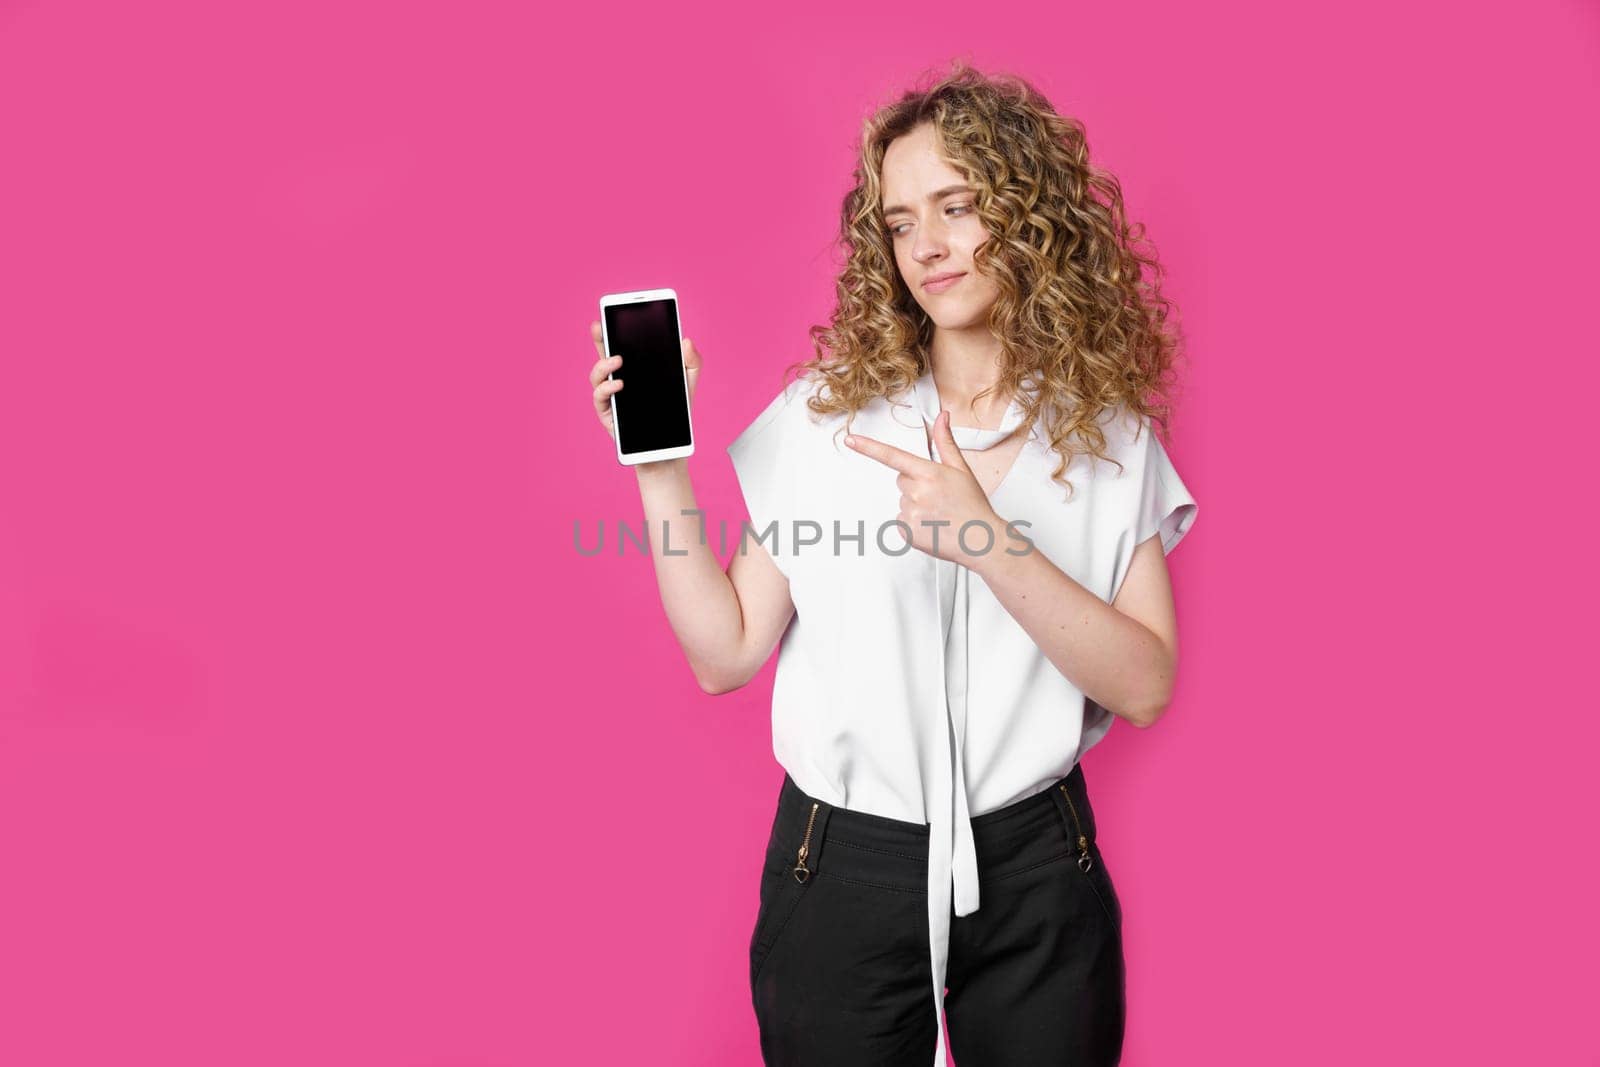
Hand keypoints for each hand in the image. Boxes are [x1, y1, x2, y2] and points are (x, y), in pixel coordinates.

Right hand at [588, 321, 702, 442]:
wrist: (670, 444)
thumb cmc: (675, 412)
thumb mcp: (688, 383)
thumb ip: (692, 362)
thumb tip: (686, 341)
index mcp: (635, 368)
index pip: (622, 344)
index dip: (614, 329)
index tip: (613, 313)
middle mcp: (618, 379)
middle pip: (604, 354)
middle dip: (599, 338)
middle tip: (599, 326)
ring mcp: (611, 396)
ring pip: (597, 375)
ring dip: (603, 364)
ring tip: (617, 360)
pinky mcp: (608, 414)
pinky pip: (600, 397)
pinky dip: (607, 388)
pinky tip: (619, 384)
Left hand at [844, 410, 1002, 563]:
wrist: (980, 540)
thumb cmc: (972, 504)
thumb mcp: (961, 469)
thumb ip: (945, 442)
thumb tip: (942, 416)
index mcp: (929, 473)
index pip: (892, 456)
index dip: (868, 447)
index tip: (850, 440)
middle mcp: (917, 492)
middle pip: (901, 480)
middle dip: (916, 485)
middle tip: (939, 497)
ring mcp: (910, 513)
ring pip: (902, 502)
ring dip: (917, 506)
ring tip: (939, 515)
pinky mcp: (906, 532)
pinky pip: (901, 522)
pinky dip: (914, 524)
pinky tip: (933, 527)